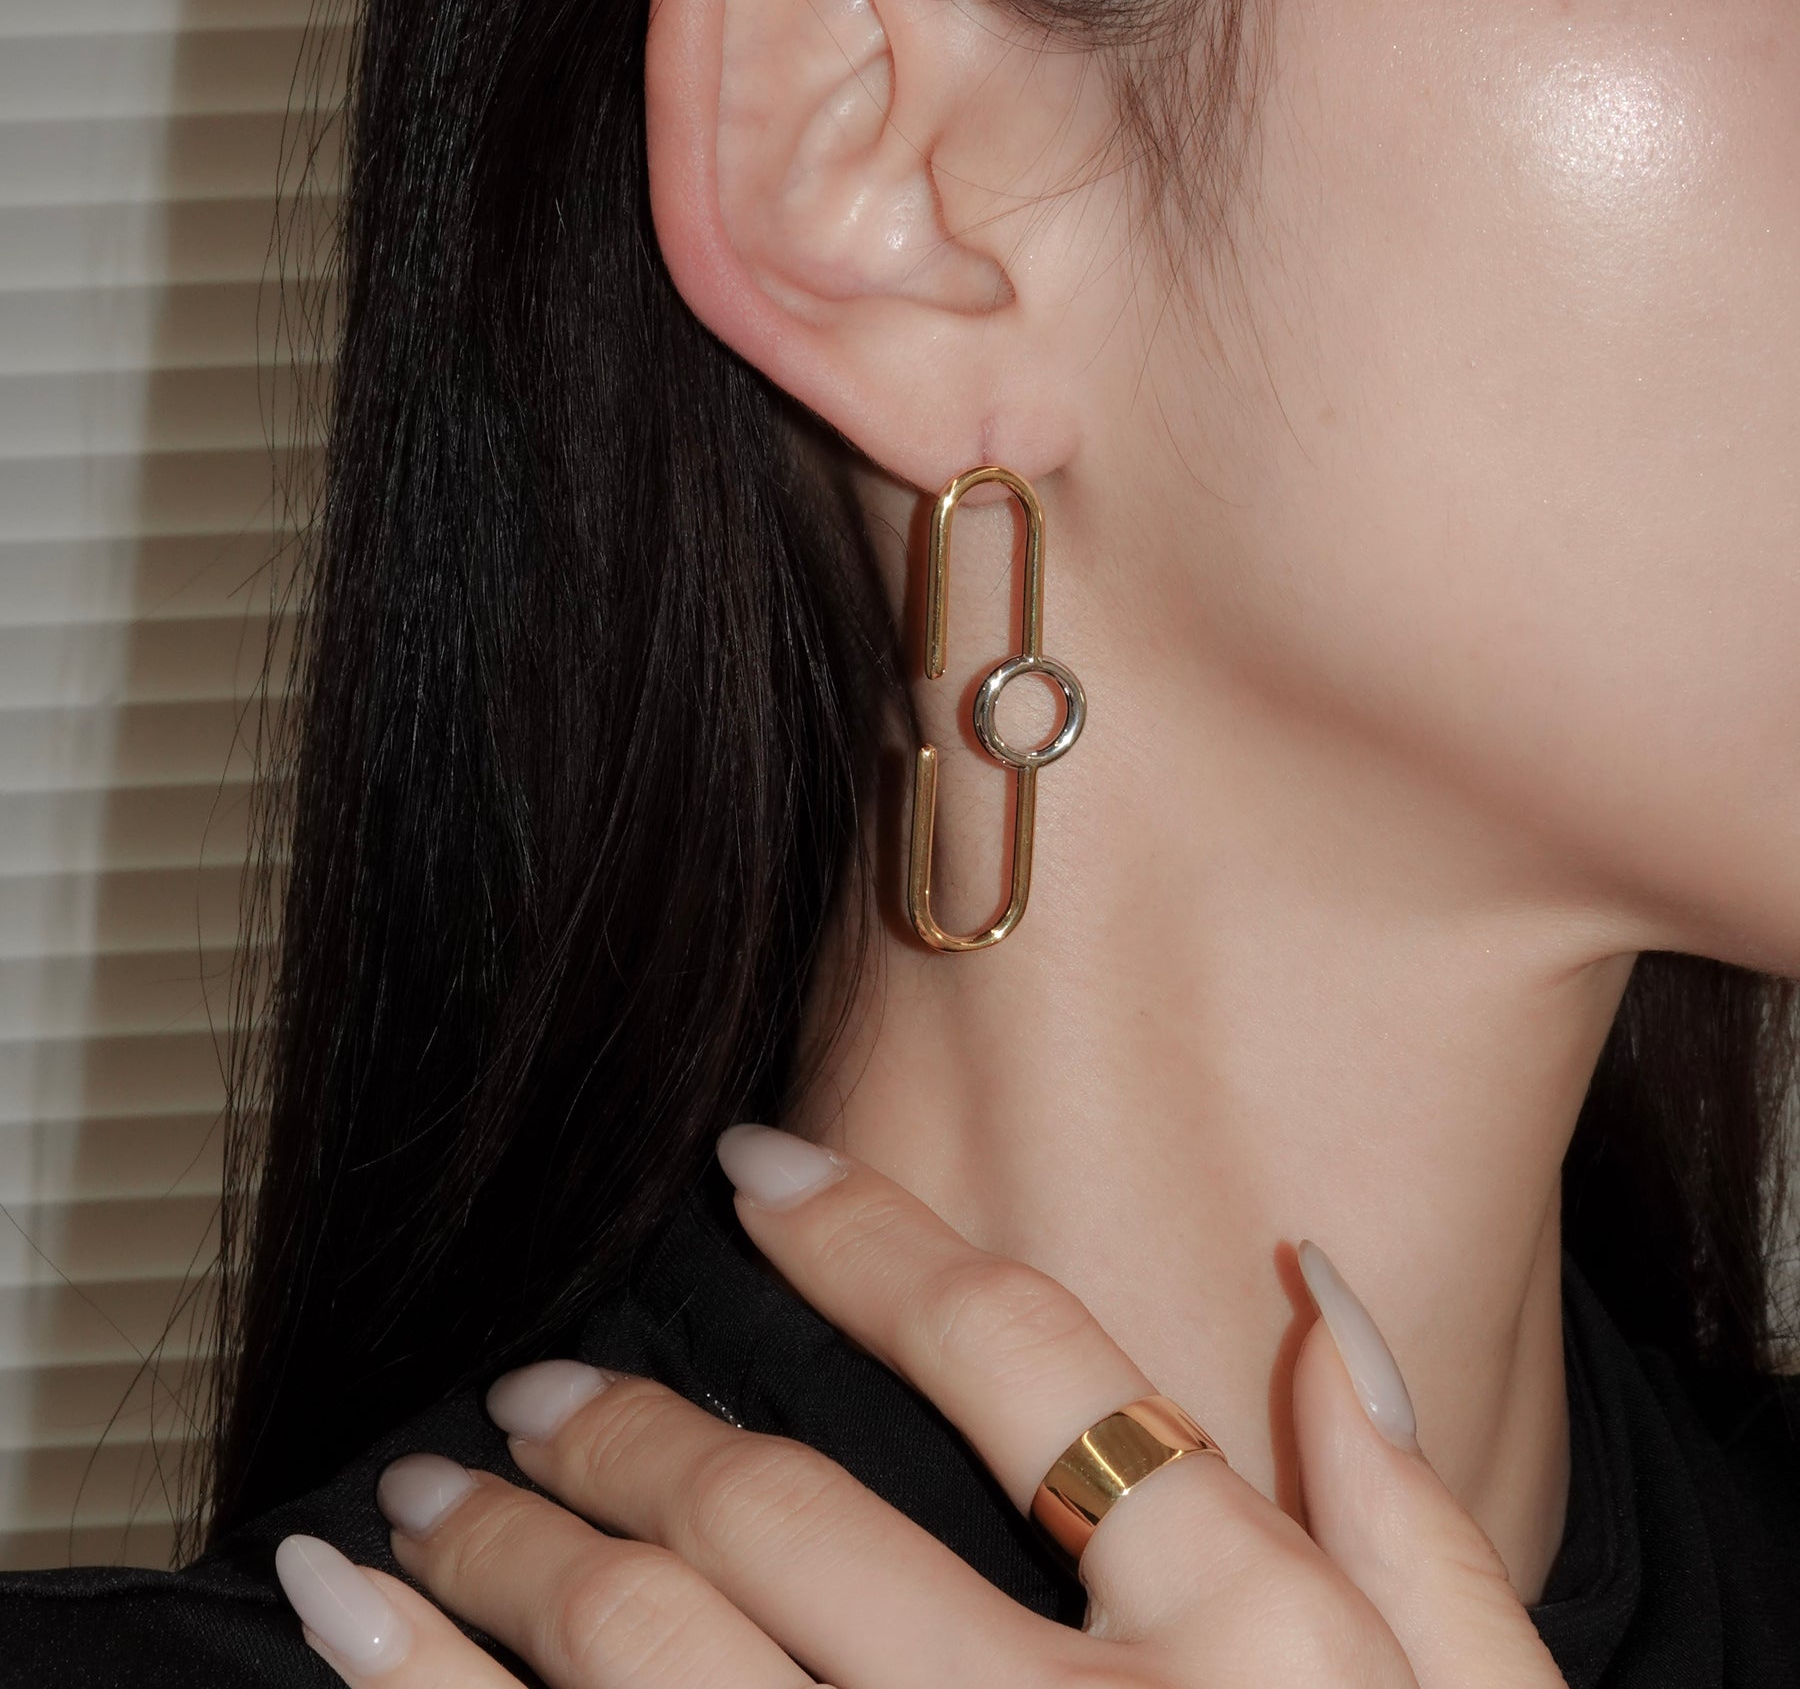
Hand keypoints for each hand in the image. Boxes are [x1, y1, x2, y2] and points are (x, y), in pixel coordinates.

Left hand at [276, 1129, 1567, 1686]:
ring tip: (420, 1500)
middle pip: (786, 1516)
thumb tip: (1318, 1291)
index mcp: (1235, 1648)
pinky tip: (354, 1637)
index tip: (755, 1164)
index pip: (1022, 1358)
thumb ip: (1423, 1533)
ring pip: (649, 1661)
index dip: (869, 1237)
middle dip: (630, 1427)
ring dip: (504, 1556)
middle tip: (538, 1388)